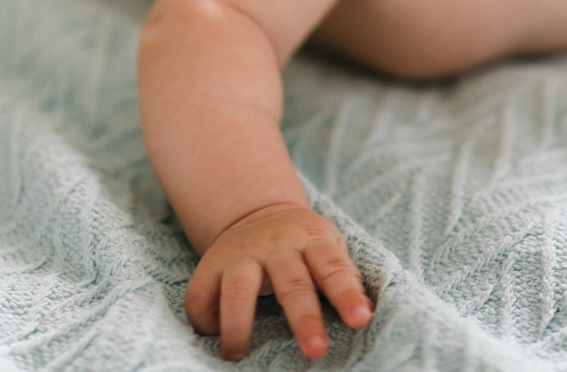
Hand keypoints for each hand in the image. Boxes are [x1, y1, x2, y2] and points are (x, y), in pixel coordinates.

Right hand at [185, 203, 373, 361]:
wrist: (255, 211)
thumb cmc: (302, 243)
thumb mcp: (328, 246)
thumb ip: (344, 275)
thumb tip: (366, 313)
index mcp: (311, 239)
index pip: (333, 268)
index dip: (347, 293)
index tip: (361, 319)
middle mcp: (275, 245)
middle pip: (291, 283)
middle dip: (304, 318)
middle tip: (316, 350)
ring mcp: (241, 254)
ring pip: (238, 291)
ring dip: (239, 325)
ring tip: (239, 355)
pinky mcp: (210, 265)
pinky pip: (201, 295)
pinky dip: (204, 320)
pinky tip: (215, 337)